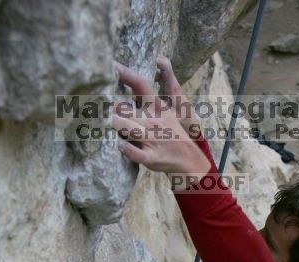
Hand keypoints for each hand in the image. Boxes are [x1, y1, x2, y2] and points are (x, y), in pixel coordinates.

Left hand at [112, 61, 208, 176]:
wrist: (189, 159)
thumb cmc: (172, 133)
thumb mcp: (168, 111)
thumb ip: (150, 96)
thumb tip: (140, 76)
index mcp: (158, 107)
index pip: (141, 84)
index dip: (125, 73)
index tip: (111, 64)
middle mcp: (154, 120)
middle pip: (123, 108)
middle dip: (113, 110)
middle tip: (110, 112)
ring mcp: (152, 139)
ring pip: (123, 127)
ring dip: (116, 127)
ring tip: (116, 128)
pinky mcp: (150, 157)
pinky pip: (130, 151)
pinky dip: (123, 148)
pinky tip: (122, 145)